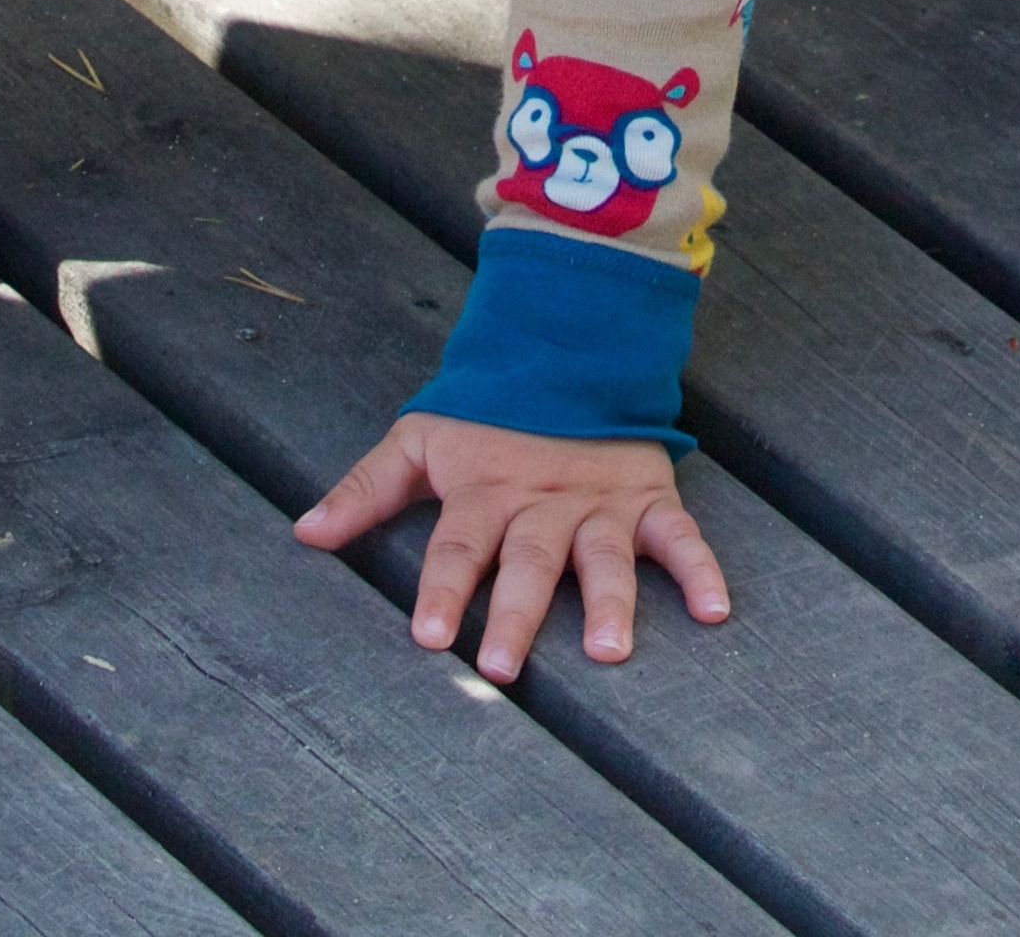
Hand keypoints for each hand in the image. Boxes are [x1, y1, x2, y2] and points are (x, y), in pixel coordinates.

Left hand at [296, 412, 727, 679]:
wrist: (562, 352)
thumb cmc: (482, 416)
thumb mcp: (419, 441)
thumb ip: (365, 490)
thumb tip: (303, 533)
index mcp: (485, 490)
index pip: (459, 545)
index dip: (444, 588)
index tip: (430, 637)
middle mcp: (542, 501)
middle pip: (529, 561)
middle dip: (516, 612)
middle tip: (501, 667)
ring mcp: (598, 501)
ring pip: (604, 555)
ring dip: (609, 601)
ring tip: (609, 650)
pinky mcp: (647, 497)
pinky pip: (679, 535)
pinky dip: (701, 569)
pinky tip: (716, 610)